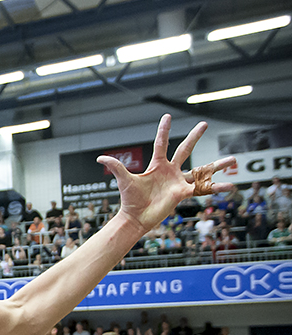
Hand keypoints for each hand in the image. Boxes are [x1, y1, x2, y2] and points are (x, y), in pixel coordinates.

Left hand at [97, 115, 236, 235]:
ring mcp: (179, 182)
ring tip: (234, 159)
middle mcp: (170, 171)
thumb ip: (116, 167)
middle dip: (194, 136)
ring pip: (201, 170)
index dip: (164, 129)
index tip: (167, 115)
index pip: (162, 142)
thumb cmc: (130, 200)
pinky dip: (216, 188)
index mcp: (157, 165)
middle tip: (204, 123)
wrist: (136, 218)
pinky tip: (231, 187)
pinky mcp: (183, 194)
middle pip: (185, 149)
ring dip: (217, 165)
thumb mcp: (124, 180)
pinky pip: (203, 190)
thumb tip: (99, 157)